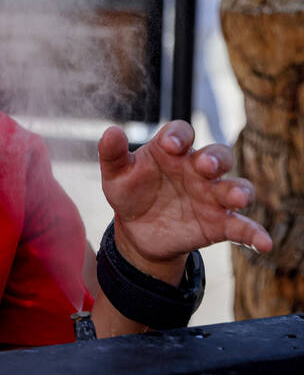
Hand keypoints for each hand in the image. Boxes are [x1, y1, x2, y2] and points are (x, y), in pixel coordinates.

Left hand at [98, 121, 271, 280]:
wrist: (137, 230)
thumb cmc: (130, 192)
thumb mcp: (116, 175)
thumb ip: (112, 154)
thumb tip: (111, 132)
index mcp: (171, 151)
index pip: (181, 133)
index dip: (179, 135)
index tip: (171, 145)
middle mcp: (197, 169)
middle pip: (217, 155)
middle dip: (215, 158)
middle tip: (205, 166)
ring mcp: (211, 195)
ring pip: (235, 186)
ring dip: (239, 190)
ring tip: (236, 198)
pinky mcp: (219, 223)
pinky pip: (242, 226)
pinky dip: (255, 233)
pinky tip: (263, 243)